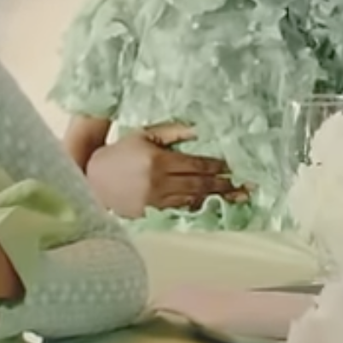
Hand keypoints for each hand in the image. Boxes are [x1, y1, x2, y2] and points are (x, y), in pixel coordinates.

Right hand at [86, 122, 243, 214]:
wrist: (94, 179)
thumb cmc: (122, 152)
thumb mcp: (146, 134)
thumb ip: (174, 132)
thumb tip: (201, 129)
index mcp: (159, 161)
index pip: (197, 164)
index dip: (218, 166)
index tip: (235, 166)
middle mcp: (160, 182)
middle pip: (200, 184)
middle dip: (225, 184)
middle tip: (248, 185)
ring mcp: (156, 200)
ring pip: (194, 199)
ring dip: (218, 198)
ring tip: (238, 197)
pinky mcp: (152, 212)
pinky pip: (181, 209)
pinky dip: (199, 206)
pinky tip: (215, 206)